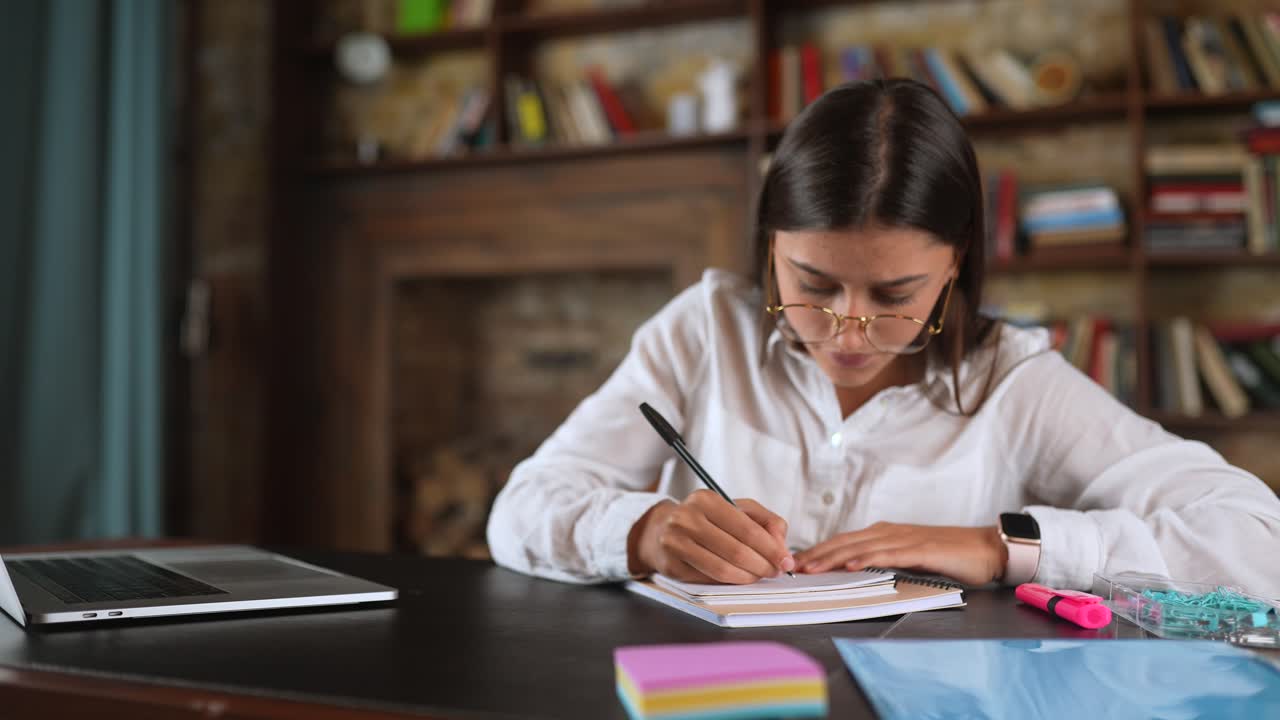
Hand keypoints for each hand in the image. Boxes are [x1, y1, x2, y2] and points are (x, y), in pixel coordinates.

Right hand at [627, 490, 796, 583]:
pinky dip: (729, 582)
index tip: (785, 560)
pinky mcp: (671, 565)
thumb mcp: (735, 509)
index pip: (748, 529)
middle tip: (775, 571)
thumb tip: (781, 545)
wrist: (660, 529)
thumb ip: (765, 521)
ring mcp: (675, 543)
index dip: (771, 548)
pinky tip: (739, 578)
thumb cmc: (705, 519)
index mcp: (706, 500)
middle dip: (762, 565)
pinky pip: (707, 579)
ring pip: (722, 569)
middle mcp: (687, 518)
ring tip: (759, 576)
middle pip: (736, 551)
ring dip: (747, 577)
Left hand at [792, 523, 1007, 585]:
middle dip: (817, 555)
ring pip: (861, 547)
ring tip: (812, 567)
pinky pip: (888, 555)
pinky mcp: (921, 550)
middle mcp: (889, 532)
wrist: (985, 548)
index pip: (844, 542)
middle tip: (792, 567)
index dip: (819, 551)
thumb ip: (884, 560)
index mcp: (885, 534)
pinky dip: (867, 560)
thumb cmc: (948, 556)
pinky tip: (851, 566)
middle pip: (845, 542)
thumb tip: (855, 571)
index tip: (797, 563)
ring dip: (833, 557)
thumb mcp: (908, 558)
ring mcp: (905, 539)